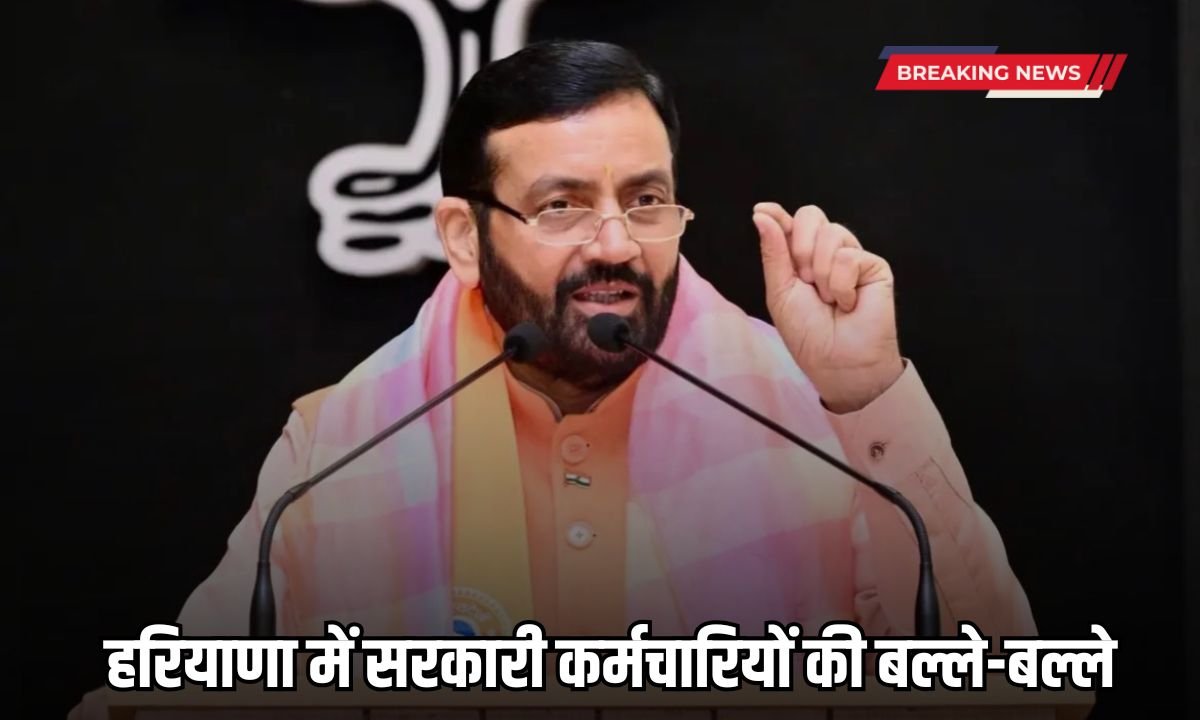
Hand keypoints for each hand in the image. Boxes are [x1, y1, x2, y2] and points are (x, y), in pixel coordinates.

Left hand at [753, 203, 903, 412]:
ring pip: (831, 232)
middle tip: (805, 280)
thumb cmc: (809, 334)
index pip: (789, 224)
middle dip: (801, 247)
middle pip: (811, 215)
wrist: (838, 361)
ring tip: (827, 298)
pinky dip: (841, 285)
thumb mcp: (780, 292)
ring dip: (821, 272)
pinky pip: (849, 256)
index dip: (776, 215)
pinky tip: (848, 303)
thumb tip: (763, 214)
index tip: (761, 210)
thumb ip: (774, 252)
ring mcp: (851, 256)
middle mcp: (826, 253)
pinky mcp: (873, 265)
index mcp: (800, 259)